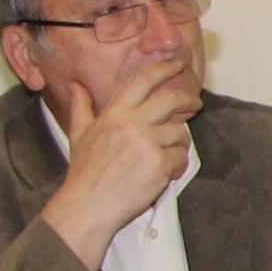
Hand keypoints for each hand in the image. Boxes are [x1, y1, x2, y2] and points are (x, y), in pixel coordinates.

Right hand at [42, 58, 195, 263]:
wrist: (89, 205)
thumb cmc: (84, 172)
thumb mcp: (78, 134)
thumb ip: (81, 107)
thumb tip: (76, 86)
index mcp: (113, 114)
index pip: (142, 82)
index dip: (163, 69)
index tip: (177, 65)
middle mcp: (131, 125)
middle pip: (170, 100)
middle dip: (188, 99)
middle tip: (195, 103)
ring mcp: (147, 144)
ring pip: (179, 133)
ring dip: (179, 143)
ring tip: (166, 155)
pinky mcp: (160, 165)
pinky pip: (181, 157)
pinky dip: (177, 165)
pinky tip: (164, 172)